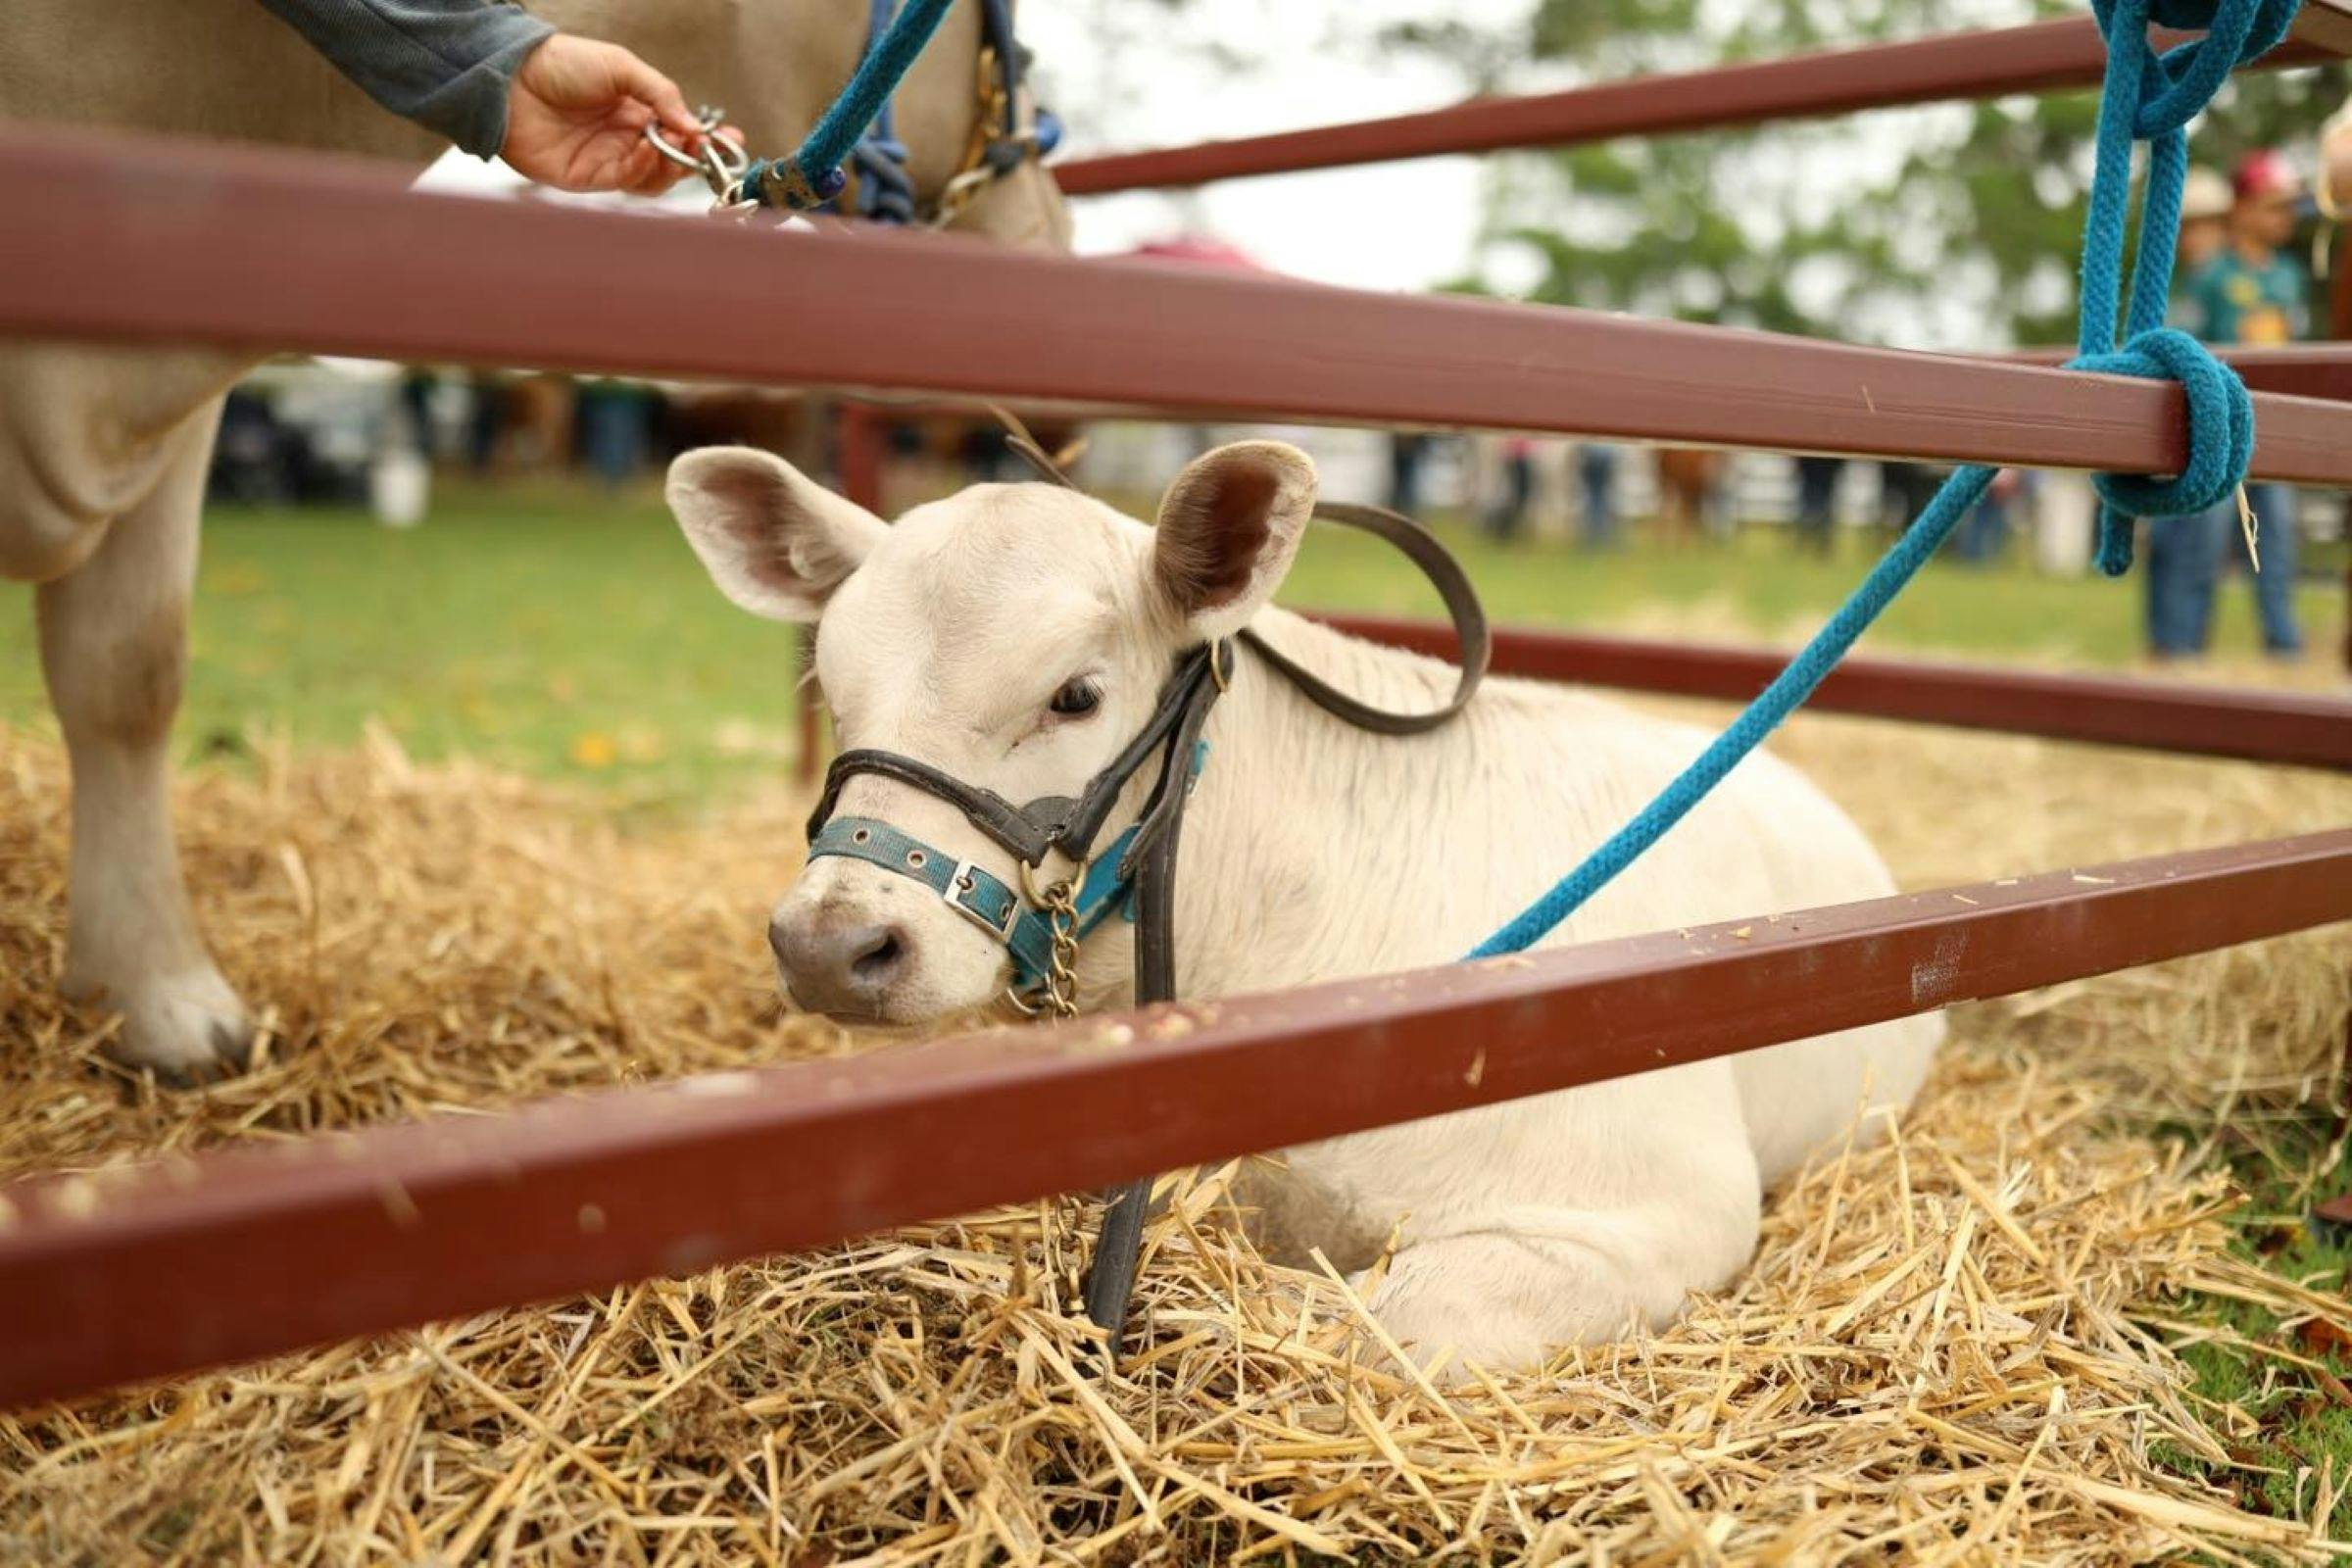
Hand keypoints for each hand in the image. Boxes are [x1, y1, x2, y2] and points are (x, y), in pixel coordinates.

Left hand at [502, 35, 729, 195]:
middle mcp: (623, 139)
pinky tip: (648, 148)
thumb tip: (696, 126)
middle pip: (671, 161)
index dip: (704, 139)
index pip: (678, 133)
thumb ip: (661, 95)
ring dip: (671, 164)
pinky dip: (643, 167)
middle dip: (694, 156)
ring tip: (678, 144)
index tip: (730, 139)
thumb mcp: (622, 66)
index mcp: (635, 111)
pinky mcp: (587, 179)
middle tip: (706, 146)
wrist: (512, 76)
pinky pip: (625, 181)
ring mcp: (606, 160)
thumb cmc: (562, 63)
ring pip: (653, 178)